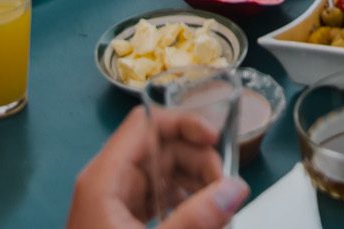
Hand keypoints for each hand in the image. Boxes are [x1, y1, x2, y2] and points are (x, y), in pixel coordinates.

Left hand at [66, 107, 247, 228]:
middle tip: (226, 189)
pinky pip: (158, 199)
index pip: (145, 125)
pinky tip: (203, 221)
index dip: (184, 124)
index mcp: (105, 177)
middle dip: (197, 161)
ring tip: (219, 210)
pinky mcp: (123, 223)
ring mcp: (116, 203)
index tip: (218, 141)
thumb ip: (196, 220)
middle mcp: (109, 182)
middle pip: (160, 148)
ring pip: (163, 174)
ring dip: (195, 184)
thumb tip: (237, 186)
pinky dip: (183, 204)